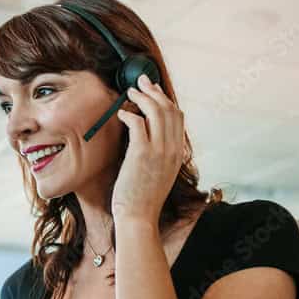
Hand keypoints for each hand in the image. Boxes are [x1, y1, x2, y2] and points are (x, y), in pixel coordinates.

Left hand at [112, 73, 185, 222]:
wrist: (139, 216)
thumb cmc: (144, 198)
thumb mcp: (160, 173)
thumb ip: (160, 155)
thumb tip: (149, 137)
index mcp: (177, 153)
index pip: (177, 117)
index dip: (165, 99)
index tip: (154, 91)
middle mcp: (171, 149)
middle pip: (168, 109)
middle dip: (154, 91)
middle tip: (141, 82)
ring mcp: (158, 150)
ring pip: (156, 112)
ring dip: (142, 97)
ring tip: (130, 92)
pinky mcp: (142, 153)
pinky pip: (138, 124)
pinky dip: (129, 114)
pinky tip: (121, 114)